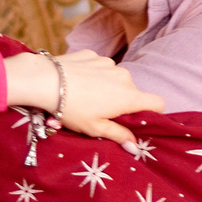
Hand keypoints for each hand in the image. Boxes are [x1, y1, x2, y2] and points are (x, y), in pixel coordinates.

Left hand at [2, 52, 166, 146]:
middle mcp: (124, 76)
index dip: (152, 113)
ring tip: (84, 97)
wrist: (43, 80)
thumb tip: (135, 147)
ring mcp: (109, 63)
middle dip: (122, 102)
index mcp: (129, 96)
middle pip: (133, 92)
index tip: (137, 120)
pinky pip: (100, 67)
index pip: (157, 103)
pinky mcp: (93, 55)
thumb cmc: (71, 109)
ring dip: (107, 87)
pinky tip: (76, 82)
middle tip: (100, 113)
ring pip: (115, 79)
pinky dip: (93, 75)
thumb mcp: (95, 128)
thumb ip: (119, 135)